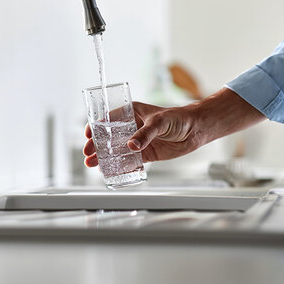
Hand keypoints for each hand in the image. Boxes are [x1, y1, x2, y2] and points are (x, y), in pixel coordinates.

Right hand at [83, 88, 264, 167]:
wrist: (196, 129)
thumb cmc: (178, 118)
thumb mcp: (159, 122)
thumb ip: (145, 134)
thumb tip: (131, 146)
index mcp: (132, 112)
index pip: (109, 119)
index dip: (96, 127)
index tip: (87, 134)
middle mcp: (132, 126)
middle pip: (109, 136)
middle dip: (96, 145)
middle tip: (87, 154)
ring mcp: (138, 141)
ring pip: (117, 150)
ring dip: (105, 157)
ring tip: (93, 164)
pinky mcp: (146, 153)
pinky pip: (130, 161)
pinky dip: (121, 166)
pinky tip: (112, 171)